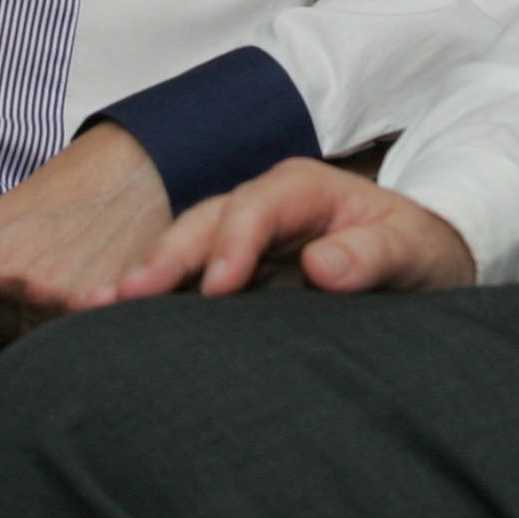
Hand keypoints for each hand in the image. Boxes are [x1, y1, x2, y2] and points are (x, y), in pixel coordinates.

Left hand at [0, 122, 170, 338]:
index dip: (1, 300)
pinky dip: (85, 318)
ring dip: (57, 317)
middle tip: (62, 266)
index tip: (28, 274)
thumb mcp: (5, 215)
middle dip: (29, 309)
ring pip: (37, 335)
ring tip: (82, 272)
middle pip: (2, 328)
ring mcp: (36, 291)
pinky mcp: (79, 305)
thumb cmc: (72, 185)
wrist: (131, 161)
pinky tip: (99, 284)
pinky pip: (70, 335)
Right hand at [94, 157, 475, 304]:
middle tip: (128, 297)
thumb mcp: (415, 251)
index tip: (219, 286)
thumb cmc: (420, 252)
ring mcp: (243, 241)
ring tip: (98, 310)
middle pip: (206, 222)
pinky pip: (189, 282)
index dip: (234, 242)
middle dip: (166, 256)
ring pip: (186, 250)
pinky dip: (155, 301)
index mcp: (304, 189)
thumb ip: (375, 253)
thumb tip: (324, 266)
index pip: (258, 205)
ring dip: (146, 278)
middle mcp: (263, 208)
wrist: (421, 266)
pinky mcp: (236, 276)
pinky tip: (116, 328)